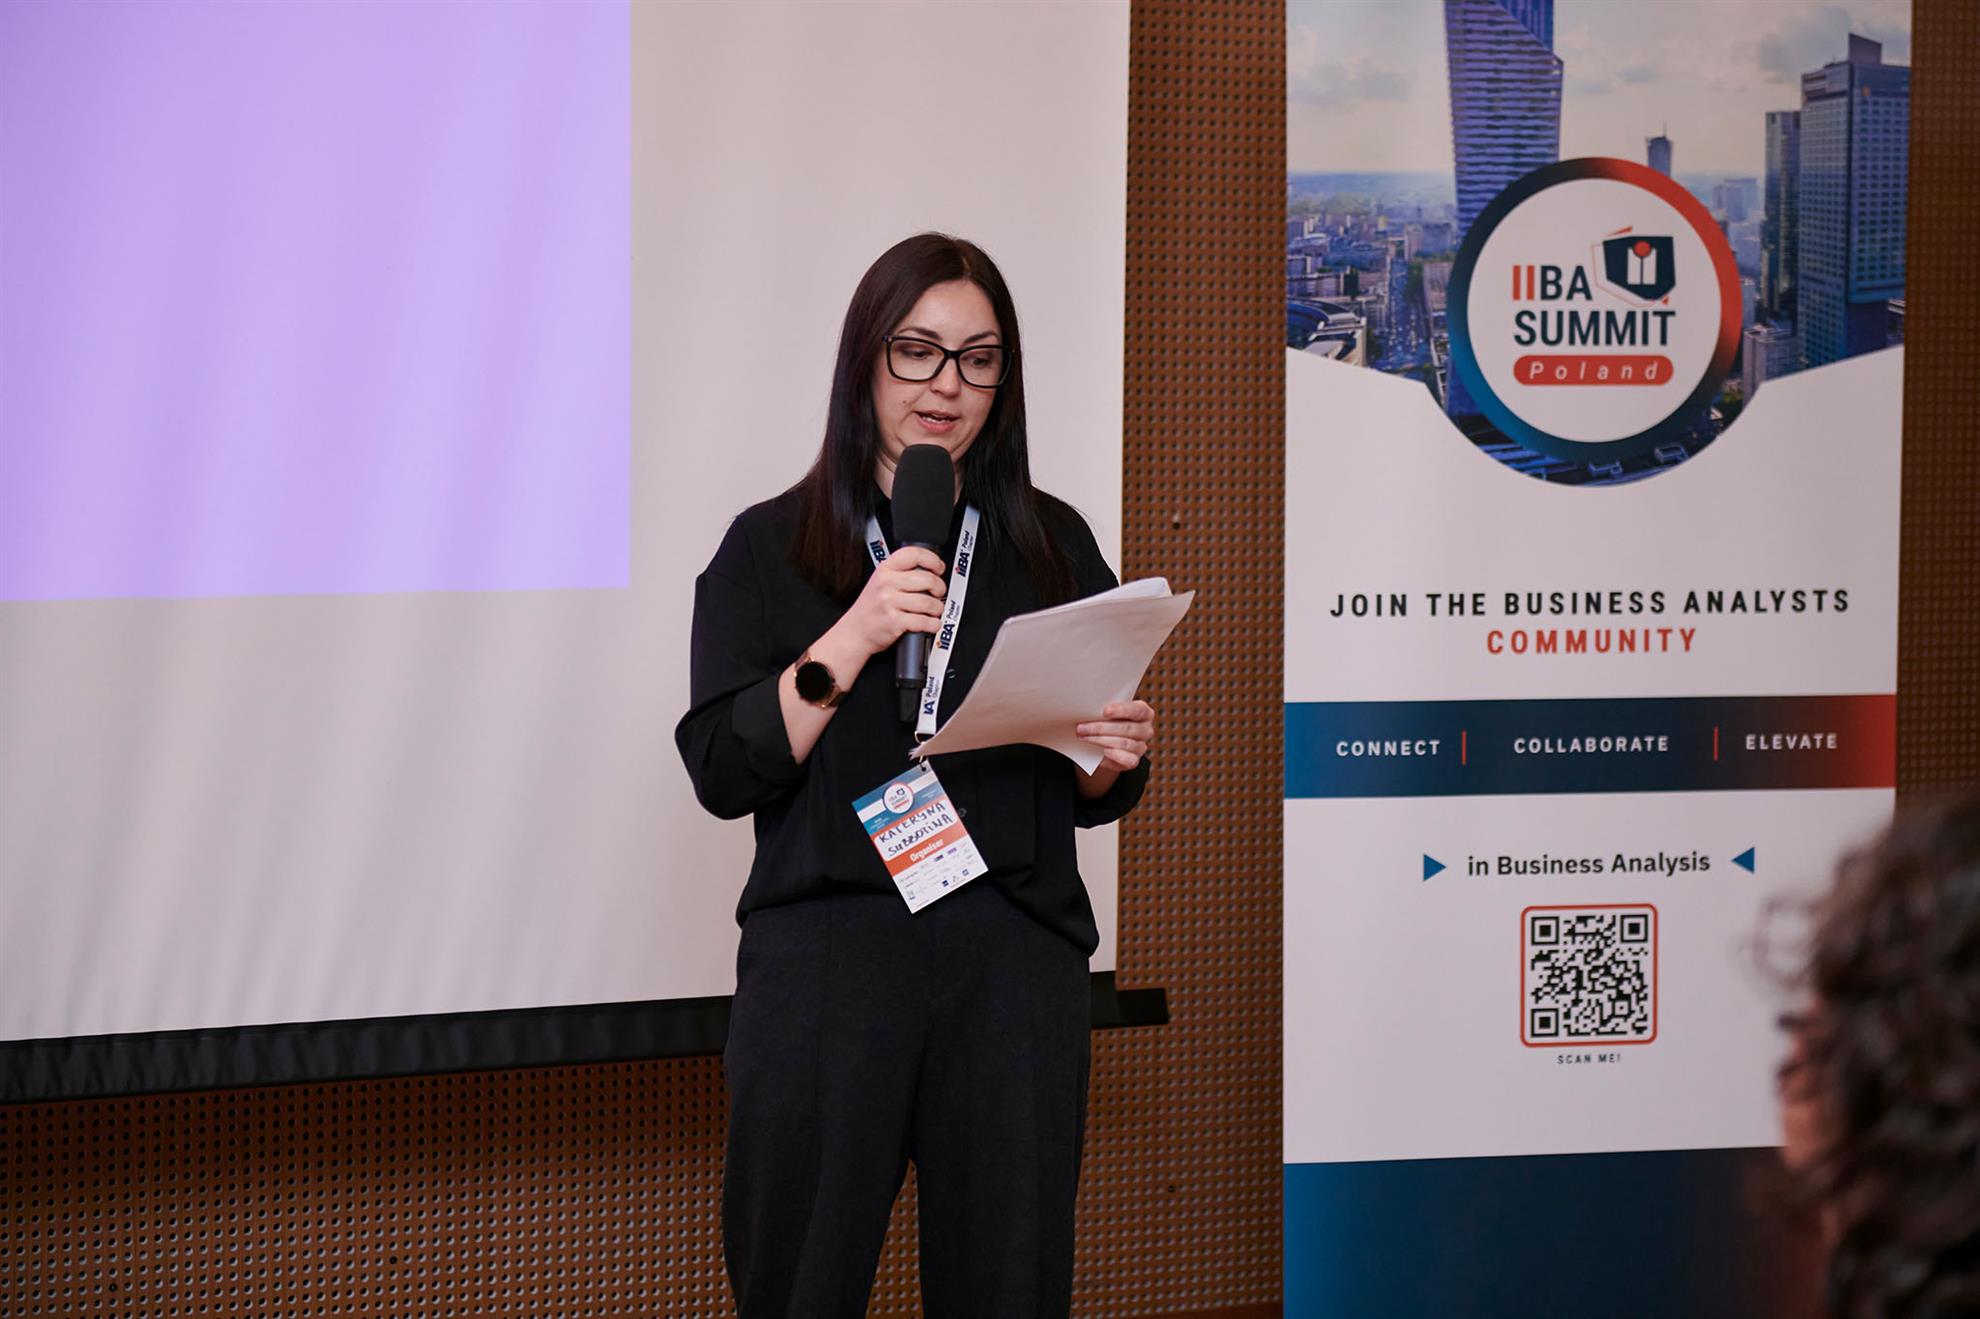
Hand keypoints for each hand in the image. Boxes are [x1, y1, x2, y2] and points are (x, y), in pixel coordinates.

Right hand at [828, 546, 946, 660]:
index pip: (914, 554)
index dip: (932, 560)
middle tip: (938, 592)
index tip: (939, 568)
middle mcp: (886, 583)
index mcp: (885, 569)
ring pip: (928, 602)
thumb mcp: (880, 582)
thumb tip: (930, 571)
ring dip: (937, 608)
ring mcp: (889, 602)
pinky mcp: (894, 622)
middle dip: (939, 587)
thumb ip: (901, 573)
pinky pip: (924, 621)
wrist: (855, 631)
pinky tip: (931, 623)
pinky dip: (933, 624)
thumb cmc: (871, 608)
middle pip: (927, 579)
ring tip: (934, 610)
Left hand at [1075, 700, 1155, 771]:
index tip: (1105, 711)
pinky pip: (1127, 760)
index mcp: (1143, 712)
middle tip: (1081, 727)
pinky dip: (1114, 755)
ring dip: (1100, 740)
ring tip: (1083, 737)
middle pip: (1127, 728)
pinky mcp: (1134, 761)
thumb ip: (1102, 710)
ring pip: (1124, 743)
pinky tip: (1102, 752)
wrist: (1103, 744)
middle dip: (1101, 728)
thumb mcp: (1105, 713)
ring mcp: (1141, 746)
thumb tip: (1087, 709)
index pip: (1137, 710)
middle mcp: (1146, 729)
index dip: (1121, 710)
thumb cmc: (1105, 722)